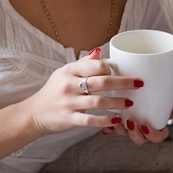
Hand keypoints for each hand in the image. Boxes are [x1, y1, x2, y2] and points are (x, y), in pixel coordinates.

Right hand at [26, 48, 142, 135]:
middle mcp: (69, 85)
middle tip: (138, 84)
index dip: (111, 68)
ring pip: (98, 101)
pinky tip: (116, 120)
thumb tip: (100, 52)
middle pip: (101, 82)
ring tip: (130, 103)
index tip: (123, 71)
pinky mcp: (69, 119)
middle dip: (123, 83)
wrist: (33, 113)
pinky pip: (90, 120)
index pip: (95, 65)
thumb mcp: (65, 72)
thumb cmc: (54, 91)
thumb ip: (83, 63)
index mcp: (70, 71)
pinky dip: (105, 120)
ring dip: (117, 102)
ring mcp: (69, 103)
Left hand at [105, 96, 172, 144]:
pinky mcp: (123, 123)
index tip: (146, 126)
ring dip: (122, 129)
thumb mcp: (171, 100)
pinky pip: (116, 127)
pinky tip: (108, 122)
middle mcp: (146, 131)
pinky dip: (111, 125)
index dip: (151, 134)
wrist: (153, 93)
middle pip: (140, 139)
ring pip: (127, 134)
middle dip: (134, 133)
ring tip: (118, 120)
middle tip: (131, 122)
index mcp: (160, 128)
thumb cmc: (164, 99)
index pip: (158, 137)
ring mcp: (134, 128)